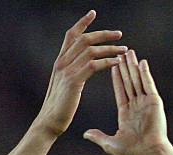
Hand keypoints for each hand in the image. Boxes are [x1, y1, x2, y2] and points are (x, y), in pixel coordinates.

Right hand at [37, 10, 126, 136]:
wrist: (49, 122)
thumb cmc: (58, 109)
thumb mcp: (62, 86)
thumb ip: (70, 73)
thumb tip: (79, 68)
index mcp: (59, 62)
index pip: (71, 36)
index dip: (82, 23)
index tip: (93, 13)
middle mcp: (62, 63)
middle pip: (84, 39)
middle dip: (103, 34)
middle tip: (119, 34)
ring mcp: (67, 71)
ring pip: (90, 50)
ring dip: (109, 48)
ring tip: (123, 50)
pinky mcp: (73, 81)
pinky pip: (93, 65)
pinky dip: (107, 62)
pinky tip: (117, 63)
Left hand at [83, 50, 169, 154]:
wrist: (148, 154)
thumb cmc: (132, 152)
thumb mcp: (111, 144)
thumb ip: (98, 137)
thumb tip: (86, 134)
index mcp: (126, 114)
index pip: (120, 91)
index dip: (116, 78)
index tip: (112, 65)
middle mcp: (137, 106)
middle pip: (129, 82)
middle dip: (125, 68)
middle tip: (121, 52)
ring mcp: (146, 103)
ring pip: (138, 80)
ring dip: (133, 66)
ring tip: (129, 52)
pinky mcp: (154, 102)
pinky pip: (148, 85)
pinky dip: (145, 73)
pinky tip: (141, 62)